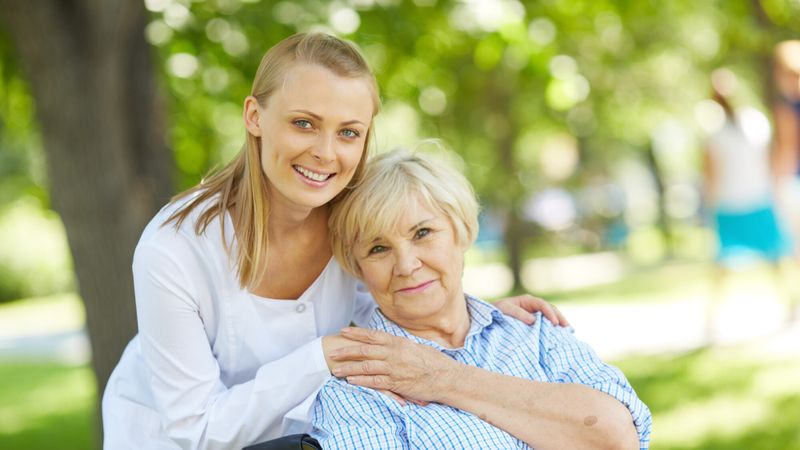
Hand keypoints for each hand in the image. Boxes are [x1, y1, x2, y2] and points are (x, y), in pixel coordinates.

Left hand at [327, 327, 460, 403]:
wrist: (447, 377)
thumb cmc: (435, 362)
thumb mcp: (418, 348)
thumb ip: (402, 346)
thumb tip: (393, 343)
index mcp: (399, 342)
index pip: (373, 336)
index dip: (357, 333)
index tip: (343, 331)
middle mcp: (394, 353)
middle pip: (365, 350)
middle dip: (346, 351)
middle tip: (331, 352)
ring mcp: (394, 368)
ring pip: (366, 366)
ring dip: (349, 368)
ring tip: (335, 370)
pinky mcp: (396, 383)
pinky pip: (374, 382)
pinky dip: (361, 381)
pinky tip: (350, 381)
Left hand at [494, 295, 569, 326]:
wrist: (488, 317)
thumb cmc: (496, 310)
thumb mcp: (505, 309)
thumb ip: (518, 314)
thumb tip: (533, 321)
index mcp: (527, 300)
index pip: (543, 305)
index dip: (550, 313)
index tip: (555, 323)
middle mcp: (533, 306)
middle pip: (550, 310)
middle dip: (559, 318)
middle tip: (567, 328)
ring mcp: (534, 315)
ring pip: (550, 317)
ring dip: (559, 323)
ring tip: (567, 332)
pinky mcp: (533, 324)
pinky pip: (545, 325)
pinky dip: (552, 329)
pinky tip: (558, 336)